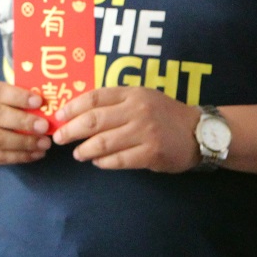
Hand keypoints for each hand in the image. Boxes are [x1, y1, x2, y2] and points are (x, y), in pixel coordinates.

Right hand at [0, 81, 51, 166]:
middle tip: (45, 126)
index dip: (19, 96)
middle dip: (23, 121)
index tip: (39, 101)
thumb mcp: (3, 96)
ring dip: (24, 143)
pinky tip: (37, 153)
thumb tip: (48, 99)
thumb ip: (21, 97)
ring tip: (45, 143)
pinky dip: (20, 156)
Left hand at [51, 87, 202, 171]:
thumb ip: (117, 101)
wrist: (198, 131)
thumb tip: (80, 113)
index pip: (94, 97)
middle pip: (93, 120)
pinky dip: (104, 162)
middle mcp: (137, 110)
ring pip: (103, 143)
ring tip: (78, 154)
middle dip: (70, 131)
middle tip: (58, 139)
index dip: (72, 107)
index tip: (58, 116)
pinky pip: (119, 160)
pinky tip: (98, 162)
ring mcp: (144, 132)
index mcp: (132, 93)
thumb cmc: (165, 114)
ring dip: (85, 150)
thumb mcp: (143, 97)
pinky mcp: (151, 153)